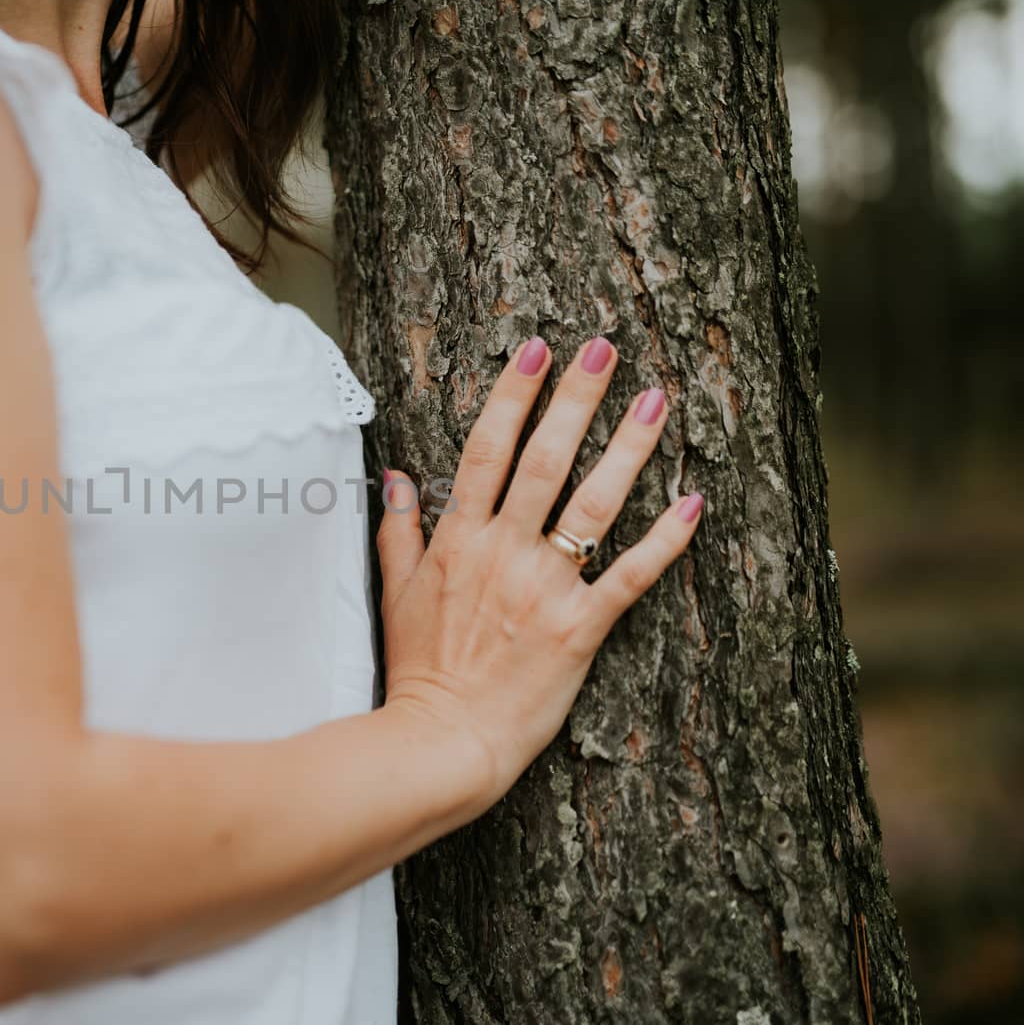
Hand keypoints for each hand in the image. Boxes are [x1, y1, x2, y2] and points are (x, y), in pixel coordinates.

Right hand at [375, 335, 702, 804]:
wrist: (442, 739)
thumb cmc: (419, 671)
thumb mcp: (393, 594)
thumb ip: (397, 530)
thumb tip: (397, 476)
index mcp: (459, 539)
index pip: (487, 449)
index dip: (513, 396)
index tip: (535, 350)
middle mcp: (504, 552)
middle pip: (545, 459)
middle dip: (576, 398)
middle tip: (604, 348)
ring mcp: (545, 588)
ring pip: (592, 504)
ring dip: (627, 448)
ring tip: (655, 400)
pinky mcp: (581, 628)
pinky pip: (630, 576)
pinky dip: (665, 540)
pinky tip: (694, 501)